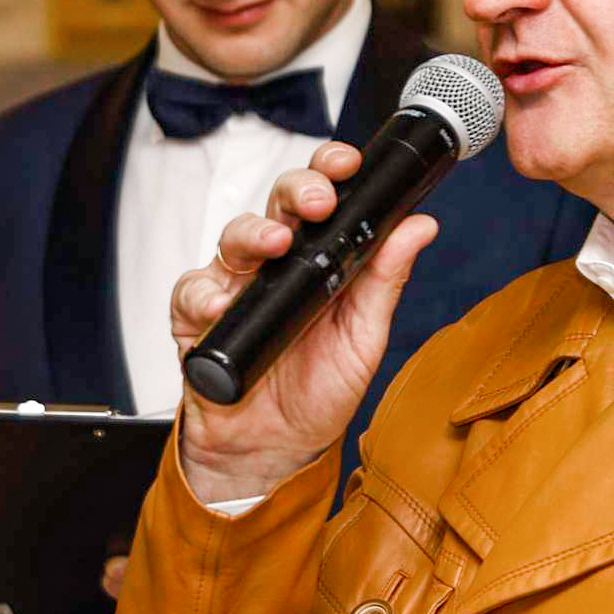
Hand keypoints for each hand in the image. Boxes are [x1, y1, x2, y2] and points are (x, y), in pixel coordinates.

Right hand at [168, 143, 441, 508]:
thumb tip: (420, 226)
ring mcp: (235, 287)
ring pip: (234, 237)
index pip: (323, 198)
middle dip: (297, 191)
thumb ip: (385, 279)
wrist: (275, 450)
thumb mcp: (364, 336)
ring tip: (273, 247)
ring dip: (252, 235)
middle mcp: (275, 264)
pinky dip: (204, 297)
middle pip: (278, 205)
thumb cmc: (318, 390)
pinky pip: (192, 292)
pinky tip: (222, 308)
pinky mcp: (198, 318)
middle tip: (318, 201)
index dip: (330, 171)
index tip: (348, 164)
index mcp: (319, 259)